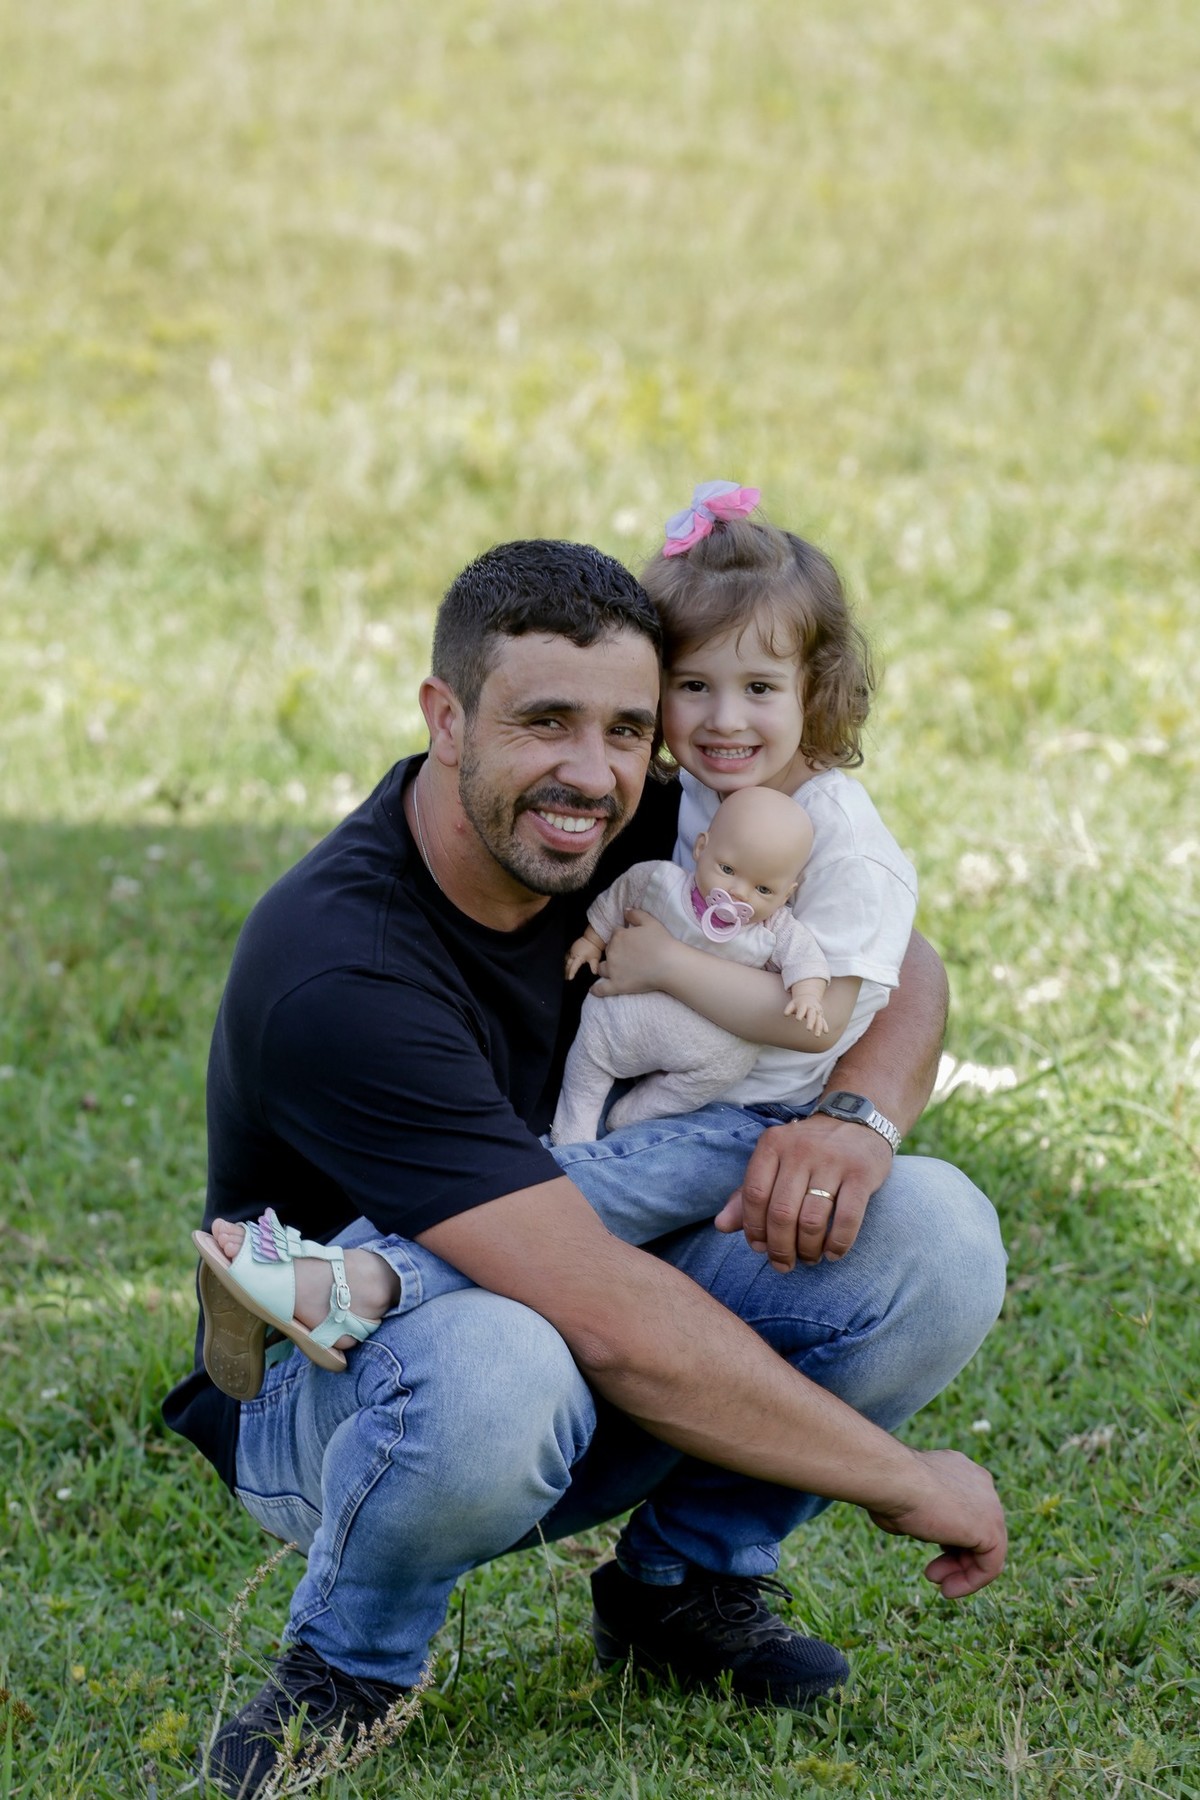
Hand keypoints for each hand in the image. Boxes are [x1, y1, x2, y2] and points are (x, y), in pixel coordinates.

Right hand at [565, 935, 602, 980]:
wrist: (592, 938)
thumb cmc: (594, 948)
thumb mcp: (595, 958)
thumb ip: (594, 966)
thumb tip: (595, 973)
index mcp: (579, 957)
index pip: (574, 967)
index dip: (571, 973)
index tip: (569, 978)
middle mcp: (574, 954)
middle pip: (568, 964)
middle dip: (566, 971)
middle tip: (565, 978)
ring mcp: (572, 950)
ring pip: (566, 960)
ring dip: (565, 966)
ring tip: (564, 972)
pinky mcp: (572, 948)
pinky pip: (567, 955)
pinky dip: (566, 961)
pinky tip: (565, 964)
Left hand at [590, 909, 678, 996]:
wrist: (669, 964)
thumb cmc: (662, 942)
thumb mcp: (651, 922)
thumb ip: (636, 914)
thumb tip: (625, 911)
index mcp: (619, 936)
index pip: (615, 934)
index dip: (622, 937)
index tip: (631, 941)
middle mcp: (612, 952)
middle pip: (608, 950)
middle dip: (615, 951)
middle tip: (628, 955)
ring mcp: (613, 970)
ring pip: (602, 968)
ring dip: (606, 967)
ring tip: (614, 970)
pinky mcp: (617, 985)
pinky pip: (601, 989)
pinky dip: (597, 990)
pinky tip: (594, 990)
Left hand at [714, 1112, 893, 1267]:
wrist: (857, 1122)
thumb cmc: (808, 1151)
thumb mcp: (774, 1163)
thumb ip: (747, 1194)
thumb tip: (721, 1226)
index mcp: (772, 1144)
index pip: (754, 1195)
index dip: (753, 1228)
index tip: (759, 1248)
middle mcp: (800, 1150)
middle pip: (781, 1212)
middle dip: (780, 1248)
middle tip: (784, 1264)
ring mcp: (833, 1161)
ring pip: (812, 1220)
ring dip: (808, 1249)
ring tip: (809, 1258)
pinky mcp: (862, 1174)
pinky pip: (848, 1219)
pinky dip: (838, 1244)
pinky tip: (833, 1254)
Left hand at [784, 997, 828, 1034]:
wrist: (809, 996)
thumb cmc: (798, 1003)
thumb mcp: (792, 1004)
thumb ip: (788, 1009)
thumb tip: (785, 1014)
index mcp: (804, 1005)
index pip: (802, 1009)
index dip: (800, 1014)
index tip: (798, 1019)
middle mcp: (812, 1008)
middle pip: (812, 1015)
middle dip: (811, 1022)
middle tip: (808, 1029)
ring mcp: (817, 1012)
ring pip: (819, 1020)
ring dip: (818, 1027)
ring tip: (816, 1036)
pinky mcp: (821, 1015)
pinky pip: (823, 1021)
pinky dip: (825, 1026)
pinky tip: (826, 1032)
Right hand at [868, 1447, 1006, 1597]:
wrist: (894, 1480)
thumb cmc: (889, 1487)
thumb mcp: (905, 1499)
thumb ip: (919, 1511)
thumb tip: (912, 1523)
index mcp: (960, 1471)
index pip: (964, 1512)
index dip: (947, 1538)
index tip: (929, 1555)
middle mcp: (980, 1484)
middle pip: (976, 1530)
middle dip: (954, 1557)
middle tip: (932, 1575)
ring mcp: (990, 1505)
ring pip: (985, 1548)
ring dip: (962, 1571)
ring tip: (940, 1585)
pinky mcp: (992, 1529)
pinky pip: (990, 1564)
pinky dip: (972, 1581)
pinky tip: (949, 1590)